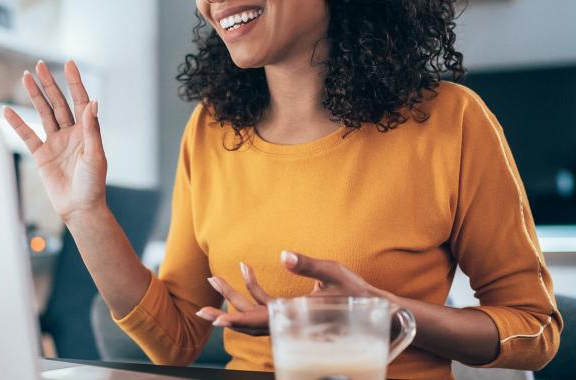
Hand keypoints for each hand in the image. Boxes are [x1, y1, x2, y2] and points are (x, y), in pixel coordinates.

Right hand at [2, 60, 106, 221]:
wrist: (80, 208)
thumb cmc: (93, 184)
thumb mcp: (95, 155)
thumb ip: (92, 129)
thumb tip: (93, 102)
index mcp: (86, 131)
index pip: (80, 101)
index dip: (74, 82)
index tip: (69, 63)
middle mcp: (70, 133)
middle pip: (58, 102)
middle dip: (49, 84)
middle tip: (40, 65)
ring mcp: (55, 143)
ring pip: (43, 113)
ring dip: (35, 96)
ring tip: (25, 77)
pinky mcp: (42, 155)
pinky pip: (27, 136)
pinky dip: (17, 123)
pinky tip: (7, 110)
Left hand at [196, 251, 395, 336]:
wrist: (374, 309)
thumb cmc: (356, 292)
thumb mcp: (334, 272)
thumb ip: (308, 264)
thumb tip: (284, 255)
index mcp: (296, 316)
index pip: (260, 320)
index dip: (236, 320)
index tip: (216, 319)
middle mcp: (289, 321)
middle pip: (249, 320)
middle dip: (225, 310)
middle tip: (200, 307)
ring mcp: (289, 318)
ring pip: (254, 313)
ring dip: (234, 297)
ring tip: (215, 278)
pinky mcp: (292, 312)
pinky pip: (266, 305)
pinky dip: (253, 290)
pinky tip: (246, 269)